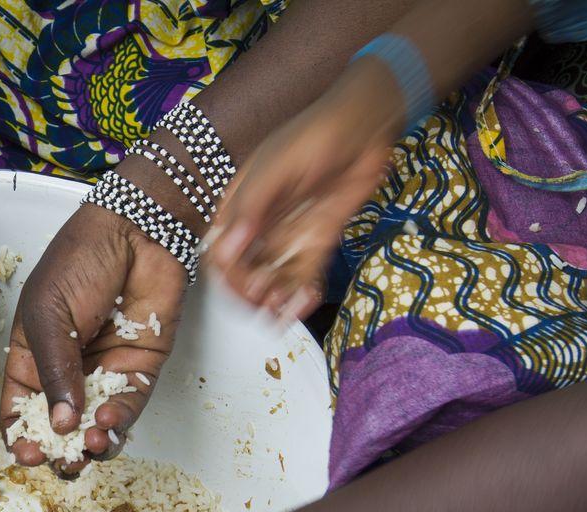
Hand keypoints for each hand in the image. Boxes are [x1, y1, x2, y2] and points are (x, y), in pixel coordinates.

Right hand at [0, 204, 184, 472]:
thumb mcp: (48, 315)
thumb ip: (53, 371)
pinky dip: (119, 421)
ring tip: (89, 444)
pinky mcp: (139, 370)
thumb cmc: (81, 260)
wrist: (138, 234)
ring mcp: (103, 372)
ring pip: (94, 425)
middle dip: (59, 450)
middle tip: (62, 461)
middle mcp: (67, 370)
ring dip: (91, 443)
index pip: (22, 408)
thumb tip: (60, 422)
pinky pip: (127, 407)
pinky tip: (109, 419)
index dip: (22, 436)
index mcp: (32, 355)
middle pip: (59, 426)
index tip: (27, 453)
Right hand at [207, 84, 395, 319]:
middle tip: (266, 301)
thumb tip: (227, 250)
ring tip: (287, 309)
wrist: (365, 127)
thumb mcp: (276, 168)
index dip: (229, 276)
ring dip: (276, 299)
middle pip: (244, 272)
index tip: (244, 286)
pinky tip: (308, 300)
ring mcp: (289, 235)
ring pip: (273, 278)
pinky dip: (303, 292)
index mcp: (240, 207)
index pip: (221, 252)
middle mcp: (260, 226)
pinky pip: (305, 274)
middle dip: (252, 293)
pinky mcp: (317, 240)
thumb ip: (252, 207)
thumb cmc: (314, 136)